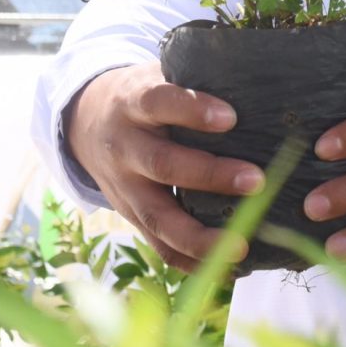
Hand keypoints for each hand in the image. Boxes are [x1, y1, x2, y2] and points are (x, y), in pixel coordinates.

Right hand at [63, 64, 261, 270]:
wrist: (86, 123)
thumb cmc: (144, 96)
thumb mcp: (156, 77)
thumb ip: (193, 80)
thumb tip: (259, 84)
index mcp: (133, 103)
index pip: (159, 102)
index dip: (191, 110)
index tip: (231, 117)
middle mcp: (125, 147)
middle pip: (164, 165)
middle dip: (210, 176)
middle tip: (257, 181)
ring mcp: (124, 187)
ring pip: (159, 217)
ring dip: (201, 237)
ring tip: (241, 248)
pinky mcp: (130, 216)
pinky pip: (157, 245)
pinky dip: (190, 260)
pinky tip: (226, 269)